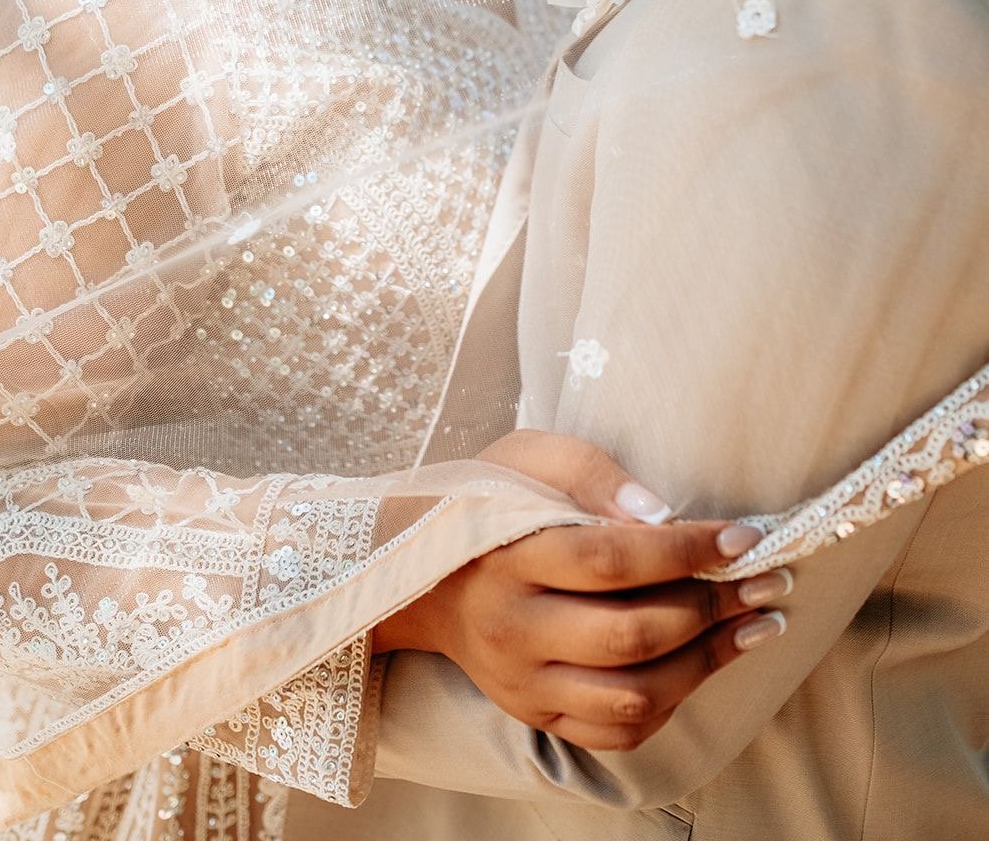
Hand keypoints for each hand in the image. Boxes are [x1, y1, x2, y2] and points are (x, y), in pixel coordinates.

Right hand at [374, 431, 790, 751]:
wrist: (421, 576)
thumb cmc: (485, 502)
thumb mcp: (525, 457)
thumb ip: (591, 474)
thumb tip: (662, 514)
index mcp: (508, 558)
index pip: (612, 561)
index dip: (686, 551)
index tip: (744, 537)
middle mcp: (513, 631)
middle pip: (630, 636)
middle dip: (713, 609)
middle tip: (767, 581)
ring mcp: (523, 683)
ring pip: (632, 698)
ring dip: (707, 664)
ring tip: (756, 627)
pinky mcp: (534, 713)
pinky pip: (615, 730)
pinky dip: (671, 701)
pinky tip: (705, 662)